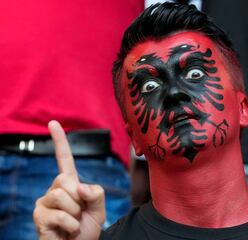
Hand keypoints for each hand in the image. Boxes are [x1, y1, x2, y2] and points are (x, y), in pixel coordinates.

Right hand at [33, 121, 104, 239]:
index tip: (54, 123)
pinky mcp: (39, 216)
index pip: (64, 159)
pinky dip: (72, 225)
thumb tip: (78, 186)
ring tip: (73, 223)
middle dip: (78, 198)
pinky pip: (61, 214)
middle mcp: (55, 189)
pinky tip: (68, 231)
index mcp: (71, 184)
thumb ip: (96, 193)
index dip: (60, 141)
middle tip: (79, 213)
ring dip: (75, 213)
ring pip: (62, 195)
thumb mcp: (99, 208)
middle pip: (65, 179)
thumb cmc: (87, 228)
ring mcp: (45, 202)